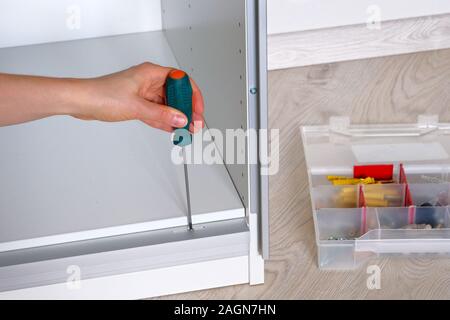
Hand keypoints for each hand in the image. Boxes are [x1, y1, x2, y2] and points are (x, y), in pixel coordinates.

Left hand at [72, 62, 204, 132]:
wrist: (81, 101)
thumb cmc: (101, 94)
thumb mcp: (137, 107)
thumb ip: (161, 115)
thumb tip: (180, 118)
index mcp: (151, 72)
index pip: (181, 80)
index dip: (192, 94)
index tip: (197, 109)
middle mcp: (149, 81)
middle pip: (176, 93)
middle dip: (186, 109)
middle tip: (193, 123)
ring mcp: (143, 92)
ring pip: (167, 104)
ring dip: (176, 117)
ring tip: (184, 130)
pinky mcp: (137, 103)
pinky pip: (157, 112)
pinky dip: (164, 121)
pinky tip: (171, 129)